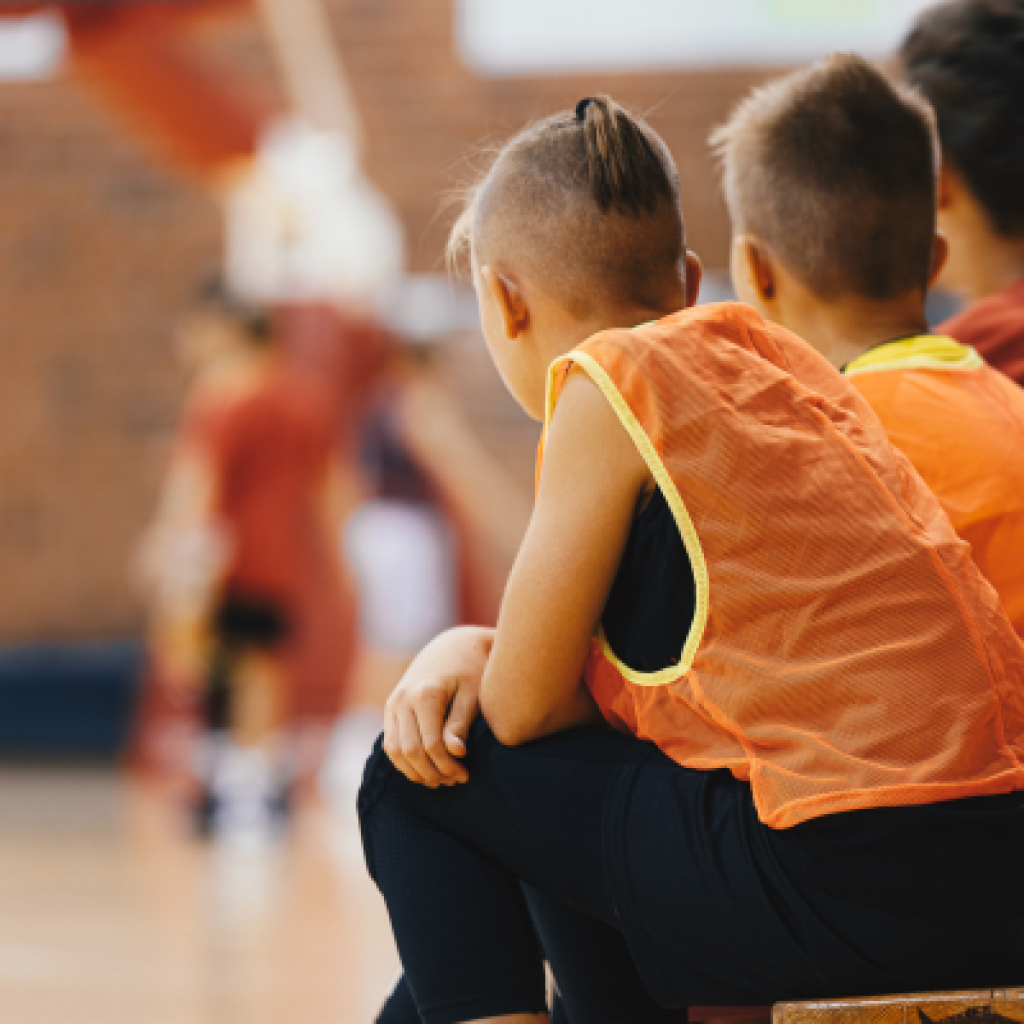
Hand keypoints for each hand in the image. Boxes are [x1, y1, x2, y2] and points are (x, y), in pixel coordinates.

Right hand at [383, 626, 493, 786]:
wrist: (454, 645)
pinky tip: (426, 770)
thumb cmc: (471, 669)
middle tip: (455, 781)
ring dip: (415, 772)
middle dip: (432, 772)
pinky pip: (390, 744)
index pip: (430, 745)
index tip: (465, 775)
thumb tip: (456, 753)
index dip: (447, 766)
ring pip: (395, 751)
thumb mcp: (473, 693)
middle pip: (410, 751)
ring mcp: (393, 704)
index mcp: (425, 694)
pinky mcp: (390, 708)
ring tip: (441, 780)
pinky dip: (404, 762)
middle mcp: (402, 699)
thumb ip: (461, 723)